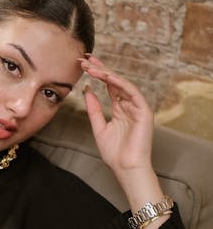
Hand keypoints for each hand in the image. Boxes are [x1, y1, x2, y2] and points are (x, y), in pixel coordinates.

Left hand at [80, 55, 153, 175]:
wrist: (126, 169)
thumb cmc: (114, 153)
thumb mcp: (99, 127)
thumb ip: (93, 109)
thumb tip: (87, 90)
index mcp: (120, 109)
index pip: (108, 86)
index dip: (97, 73)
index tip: (84, 64)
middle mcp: (129, 105)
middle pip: (114, 81)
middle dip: (100, 69)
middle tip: (85, 59)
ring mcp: (137, 107)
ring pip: (122, 84)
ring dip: (107, 73)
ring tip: (92, 67)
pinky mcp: (144, 111)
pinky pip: (132, 92)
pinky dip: (120, 83)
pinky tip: (107, 76)